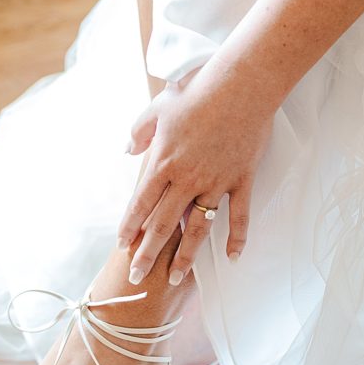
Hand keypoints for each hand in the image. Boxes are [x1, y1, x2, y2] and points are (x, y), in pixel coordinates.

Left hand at [117, 56, 273, 285]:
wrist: (239, 86)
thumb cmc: (196, 92)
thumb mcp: (157, 109)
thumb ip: (139, 132)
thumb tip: (128, 151)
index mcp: (163, 162)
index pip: (141, 203)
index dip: (130, 226)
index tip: (122, 245)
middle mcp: (187, 179)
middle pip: (163, 224)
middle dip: (148, 254)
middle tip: (138, 278)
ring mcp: (216, 182)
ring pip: (198, 228)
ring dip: (186, 256)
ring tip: (176, 278)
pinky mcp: (241, 180)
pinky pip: (239, 216)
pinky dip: (236, 238)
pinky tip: (232, 258)